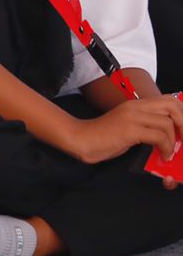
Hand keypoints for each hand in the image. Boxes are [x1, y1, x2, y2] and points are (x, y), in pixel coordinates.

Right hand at [60, 96, 182, 164]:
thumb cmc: (104, 136)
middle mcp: (136, 106)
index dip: (182, 113)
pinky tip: (162, 156)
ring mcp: (132, 117)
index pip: (169, 99)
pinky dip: (166, 148)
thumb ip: (146, 124)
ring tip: (169, 152)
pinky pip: (159, 136)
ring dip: (174, 141)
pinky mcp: (130, 130)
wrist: (82, 139)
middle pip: (172, 106)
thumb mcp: (129, 125)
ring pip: (168, 123)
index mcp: (137, 104)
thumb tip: (168, 133)